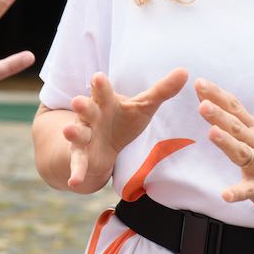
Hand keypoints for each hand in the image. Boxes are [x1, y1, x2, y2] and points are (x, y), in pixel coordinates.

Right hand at [62, 68, 187, 191]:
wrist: (103, 143)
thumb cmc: (123, 119)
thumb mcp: (143, 106)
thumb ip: (162, 90)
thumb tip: (185, 72)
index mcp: (105, 100)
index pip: (103, 90)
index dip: (100, 85)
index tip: (98, 77)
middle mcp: (91, 116)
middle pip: (86, 109)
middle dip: (82, 105)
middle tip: (78, 101)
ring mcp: (84, 136)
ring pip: (77, 133)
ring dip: (73, 133)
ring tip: (69, 131)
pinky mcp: (81, 156)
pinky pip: (78, 164)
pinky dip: (76, 172)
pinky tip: (74, 182)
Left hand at [195, 78, 253, 214]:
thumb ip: (236, 120)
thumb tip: (210, 99)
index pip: (234, 108)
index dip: (217, 95)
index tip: (200, 82)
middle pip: (235, 126)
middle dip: (219, 114)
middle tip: (202, 105)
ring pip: (241, 152)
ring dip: (226, 142)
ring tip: (212, 133)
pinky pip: (248, 190)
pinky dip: (237, 192)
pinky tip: (225, 194)